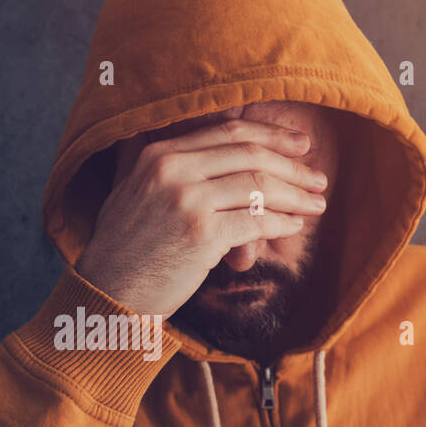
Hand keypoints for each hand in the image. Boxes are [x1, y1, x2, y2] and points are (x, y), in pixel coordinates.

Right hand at [75, 118, 328, 318]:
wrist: (107, 295)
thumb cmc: (125, 252)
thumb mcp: (134, 194)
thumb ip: (168, 171)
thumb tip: (219, 160)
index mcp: (158, 154)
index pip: (228, 132)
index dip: (271, 135)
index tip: (299, 144)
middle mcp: (172, 170)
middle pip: (250, 154)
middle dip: (293, 165)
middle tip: (319, 177)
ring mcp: (187, 201)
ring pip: (259, 186)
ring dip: (296, 196)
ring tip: (317, 204)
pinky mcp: (201, 235)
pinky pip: (256, 221)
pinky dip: (281, 224)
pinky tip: (293, 227)